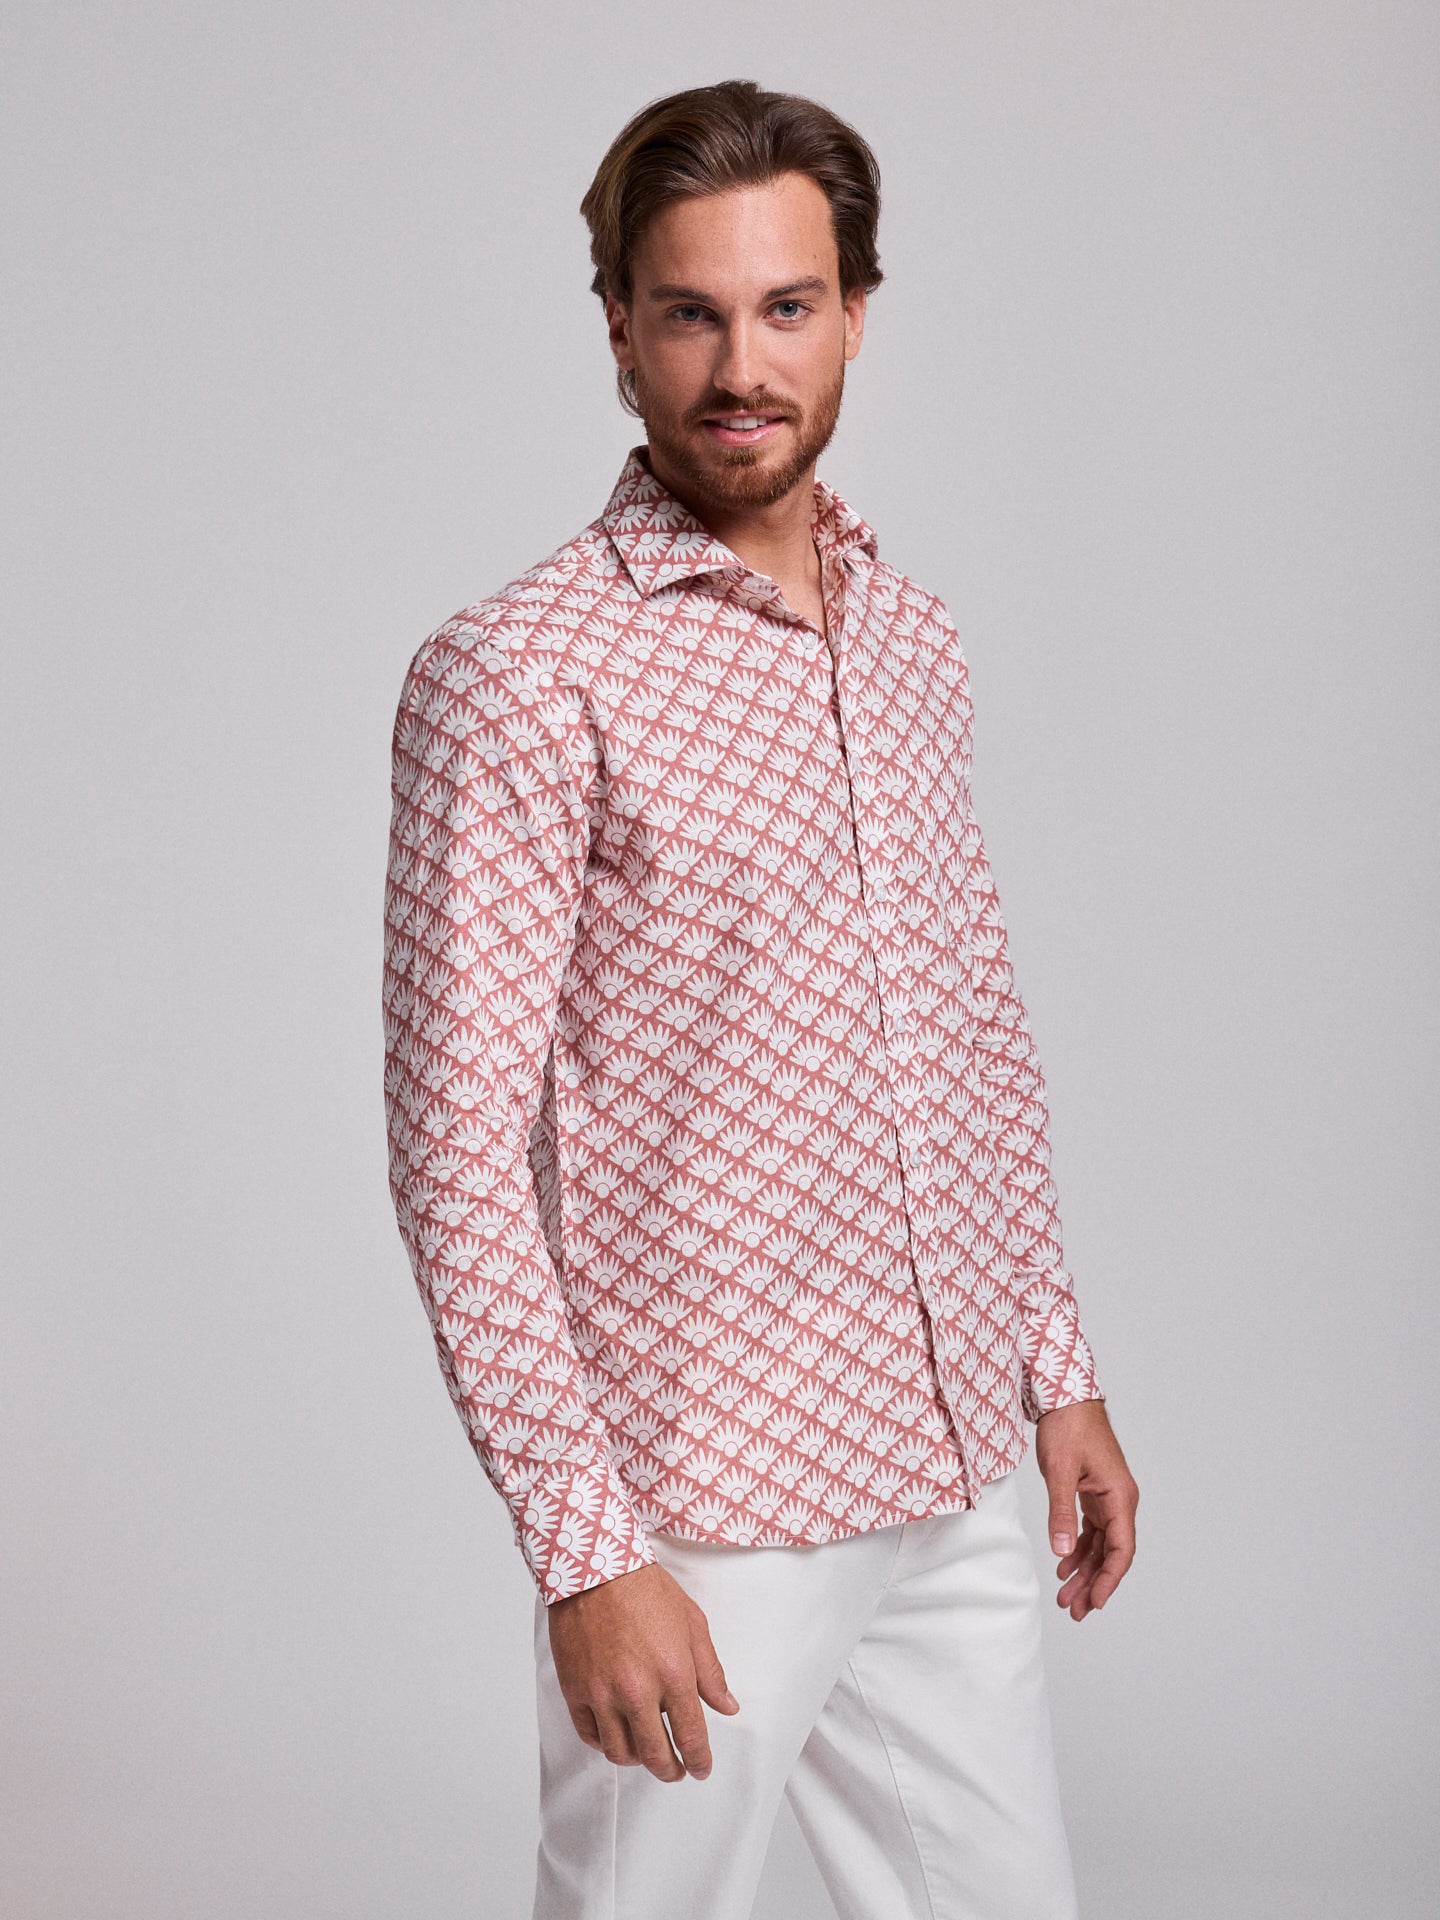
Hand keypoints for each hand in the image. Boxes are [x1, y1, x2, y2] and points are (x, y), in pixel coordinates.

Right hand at [546, 1561, 739, 1781]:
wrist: (596, 1567)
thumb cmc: (646, 1590)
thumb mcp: (692, 1624)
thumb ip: (710, 1671)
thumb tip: (727, 1706)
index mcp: (673, 1674)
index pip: (691, 1737)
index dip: (699, 1760)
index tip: (700, 1768)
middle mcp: (637, 1691)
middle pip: (655, 1755)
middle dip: (671, 1770)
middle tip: (676, 1770)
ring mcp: (602, 1693)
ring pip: (619, 1752)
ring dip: (637, 1759)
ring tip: (646, 1751)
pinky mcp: (575, 1689)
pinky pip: (589, 1734)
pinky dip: (604, 1742)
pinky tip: (616, 1733)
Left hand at [1034, 1399, 1137, 1620]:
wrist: (1065, 1397)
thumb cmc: (1067, 1427)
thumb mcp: (1059, 1471)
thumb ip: (1061, 1512)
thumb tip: (1063, 1553)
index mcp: (1120, 1497)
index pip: (1121, 1549)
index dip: (1109, 1580)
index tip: (1094, 1603)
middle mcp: (1119, 1501)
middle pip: (1111, 1553)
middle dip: (1093, 1583)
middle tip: (1074, 1609)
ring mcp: (1107, 1498)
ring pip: (1100, 1545)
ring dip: (1084, 1570)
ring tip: (1065, 1595)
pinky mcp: (1093, 1493)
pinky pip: (1091, 1530)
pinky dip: (1078, 1549)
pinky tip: (1064, 1566)